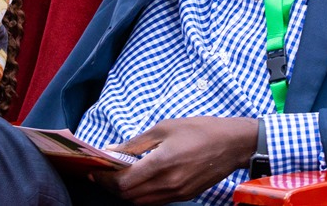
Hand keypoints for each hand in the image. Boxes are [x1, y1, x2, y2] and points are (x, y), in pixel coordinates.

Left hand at [91, 116, 257, 205]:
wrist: (232, 144)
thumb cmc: (198, 130)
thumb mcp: (163, 128)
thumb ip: (135, 143)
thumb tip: (111, 150)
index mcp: (161, 164)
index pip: (124, 182)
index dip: (105, 179)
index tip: (95, 171)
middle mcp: (168, 184)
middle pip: (129, 196)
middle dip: (113, 187)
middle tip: (104, 173)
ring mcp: (177, 193)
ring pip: (142, 202)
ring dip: (127, 193)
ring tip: (120, 177)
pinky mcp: (184, 196)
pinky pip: (156, 201)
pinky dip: (143, 195)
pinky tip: (141, 180)